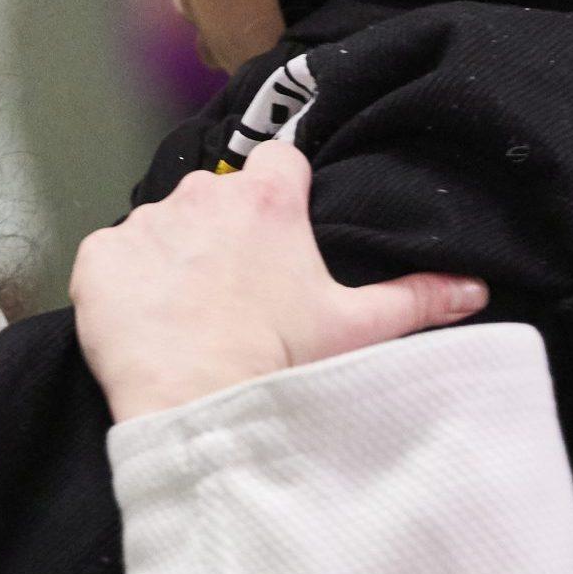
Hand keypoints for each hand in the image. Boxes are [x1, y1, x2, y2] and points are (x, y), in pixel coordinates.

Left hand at [69, 139, 487, 420]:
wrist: (196, 409)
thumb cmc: (281, 365)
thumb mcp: (358, 330)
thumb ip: (418, 298)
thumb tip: (474, 288)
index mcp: (268, 199)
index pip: (279, 164)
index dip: (283, 197)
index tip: (282, 235)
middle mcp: (203, 195)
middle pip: (217, 197)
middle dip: (225, 233)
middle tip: (237, 292)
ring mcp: (144, 224)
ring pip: (164, 227)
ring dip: (174, 258)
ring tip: (191, 313)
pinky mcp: (98, 257)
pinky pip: (112, 257)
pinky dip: (126, 282)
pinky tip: (147, 320)